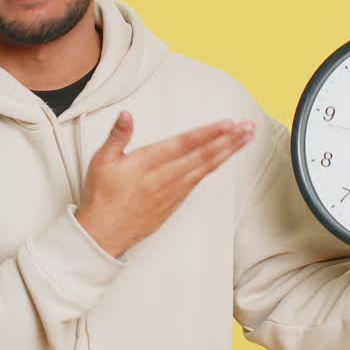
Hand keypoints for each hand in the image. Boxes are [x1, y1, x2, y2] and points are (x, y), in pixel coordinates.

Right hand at [76, 111, 253, 257]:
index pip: (184, 144)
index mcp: (147, 164)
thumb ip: (118, 136)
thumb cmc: (102, 198)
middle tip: (247, 128)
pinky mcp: (175, 202)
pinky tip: (224, 159)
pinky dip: (214, 167)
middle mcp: (164, 178)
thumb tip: (127, 115)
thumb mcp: (101, 161)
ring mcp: (172, 192)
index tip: (227, 124)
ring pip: (206, 168)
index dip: (208, 133)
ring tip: (244, 139)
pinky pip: (199, 181)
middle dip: (228, 140)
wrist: (103, 234)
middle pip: (202, 155)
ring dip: (227, 152)